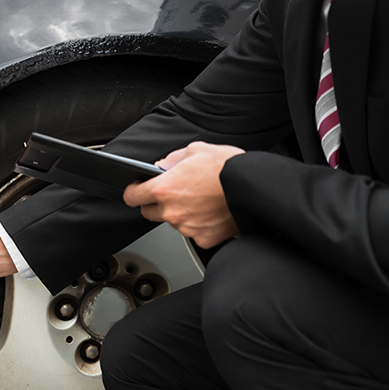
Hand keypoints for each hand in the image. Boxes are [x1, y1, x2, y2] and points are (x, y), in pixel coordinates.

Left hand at [123, 142, 242, 247]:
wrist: (255, 188)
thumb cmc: (228, 168)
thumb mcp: (195, 150)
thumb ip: (171, 160)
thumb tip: (161, 167)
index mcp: (164, 189)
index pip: (132, 197)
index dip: (133, 192)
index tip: (136, 190)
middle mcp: (172, 211)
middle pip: (148, 212)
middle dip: (155, 203)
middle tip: (173, 193)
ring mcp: (187, 228)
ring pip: (172, 222)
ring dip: (179, 213)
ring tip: (200, 199)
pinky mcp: (203, 239)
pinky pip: (193, 232)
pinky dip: (199, 224)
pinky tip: (210, 211)